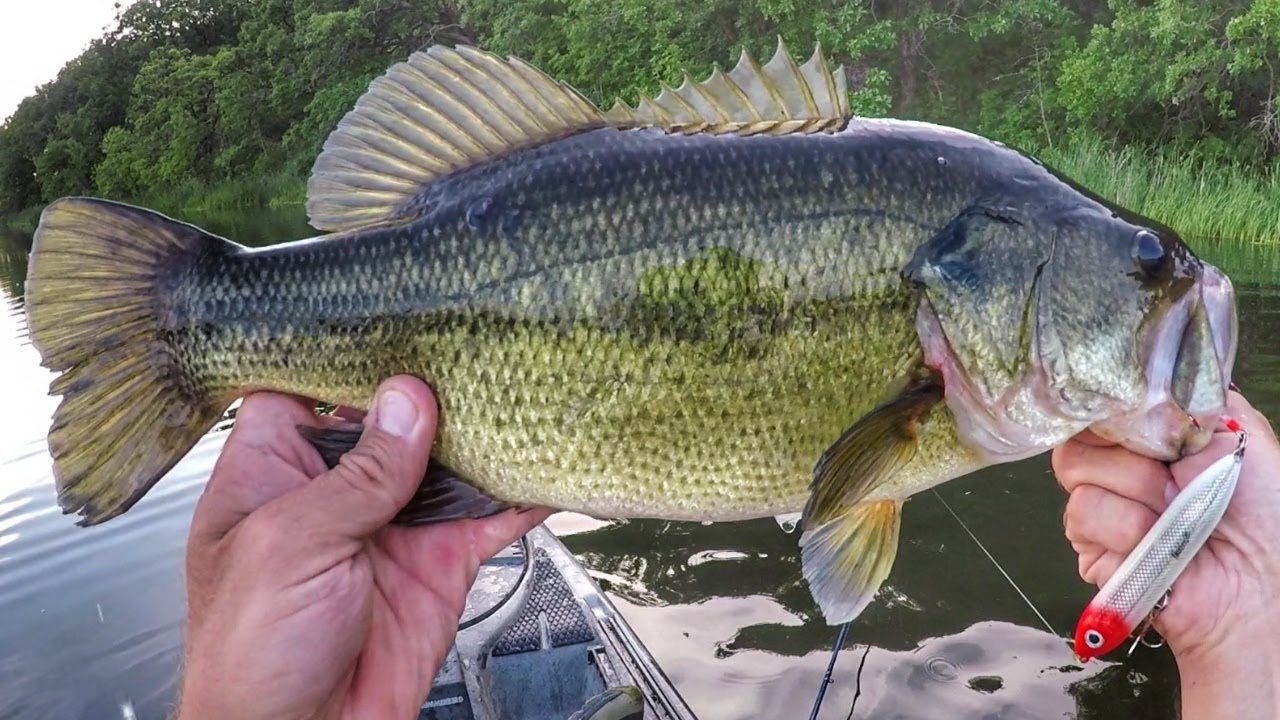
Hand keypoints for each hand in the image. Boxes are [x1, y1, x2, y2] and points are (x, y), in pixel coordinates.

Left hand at [178, 376, 550, 719]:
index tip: (398, 320)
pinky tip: (549, 467)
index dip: (348, 354)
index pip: (307, 388)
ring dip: (486, 434)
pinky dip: (522, 495)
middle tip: (483, 344)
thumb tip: (406, 401)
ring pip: (447, 463)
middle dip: (435, 386)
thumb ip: (356, 474)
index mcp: (274, 472)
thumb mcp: (290, 545)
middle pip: (392, 418)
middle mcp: (335, 492)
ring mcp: (391, 526)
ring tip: (526, 391)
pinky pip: (487, 519)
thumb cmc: (249, 655)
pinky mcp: (437, 564)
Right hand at [1054, 391, 1279, 716]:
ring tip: (1172, 512)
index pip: (1097, 402)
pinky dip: (1125, 526)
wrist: (1261, 577)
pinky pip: (1082, 513)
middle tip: (1174, 470)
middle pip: (1079, 431)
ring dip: (1135, 490)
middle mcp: (1117, 467)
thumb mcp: (1232, 425)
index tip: (1137, 412)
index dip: (1109, 403)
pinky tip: (1153, 540)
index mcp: (1147, 436)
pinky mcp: (1089, 545)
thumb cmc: (1262, 507)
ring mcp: (1099, 505)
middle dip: (1131, 450)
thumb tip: (1132, 372)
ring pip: (1076, 469)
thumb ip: (1180, 392)